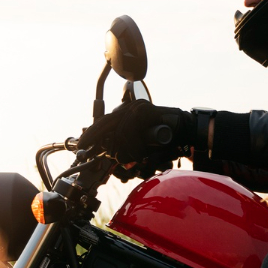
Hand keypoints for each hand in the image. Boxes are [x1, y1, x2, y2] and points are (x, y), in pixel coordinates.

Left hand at [78, 99, 194, 163]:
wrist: (186, 133)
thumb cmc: (165, 142)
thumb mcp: (141, 148)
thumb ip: (127, 151)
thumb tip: (114, 159)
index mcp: (127, 114)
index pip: (103, 123)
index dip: (91, 134)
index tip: (81, 146)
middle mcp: (130, 108)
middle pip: (105, 123)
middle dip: (94, 138)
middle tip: (88, 151)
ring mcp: (137, 107)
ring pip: (118, 129)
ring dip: (123, 149)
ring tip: (131, 159)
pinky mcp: (144, 111)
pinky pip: (129, 129)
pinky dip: (132, 145)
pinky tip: (138, 154)